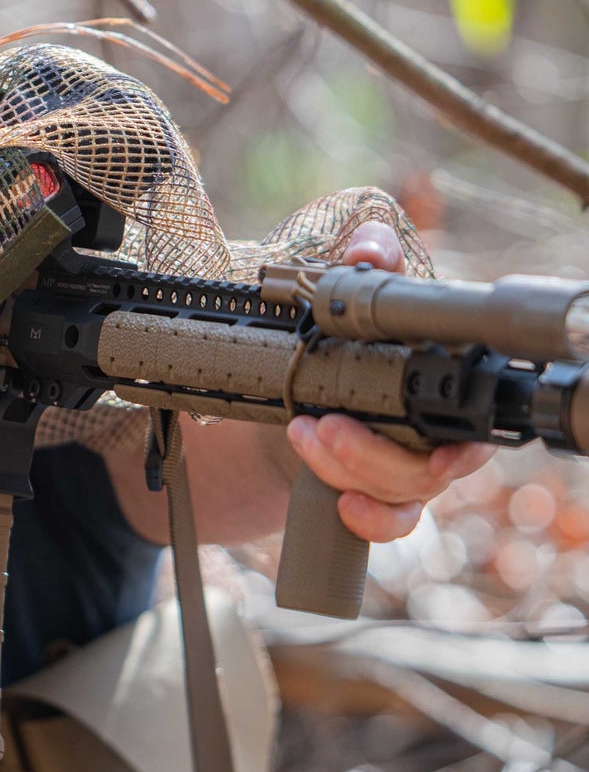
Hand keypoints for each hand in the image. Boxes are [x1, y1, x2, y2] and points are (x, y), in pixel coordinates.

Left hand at [284, 221, 492, 542]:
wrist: (298, 394)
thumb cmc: (340, 342)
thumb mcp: (350, 296)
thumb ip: (366, 261)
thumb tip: (370, 248)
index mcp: (441, 386)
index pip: (474, 421)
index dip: (464, 441)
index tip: (437, 448)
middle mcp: (436, 436)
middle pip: (432, 466)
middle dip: (374, 452)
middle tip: (324, 423)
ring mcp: (411, 470)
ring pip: (403, 491)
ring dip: (350, 468)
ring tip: (304, 434)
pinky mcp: (381, 495)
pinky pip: (393, 523)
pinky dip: (372, 520)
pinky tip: (343, 504)